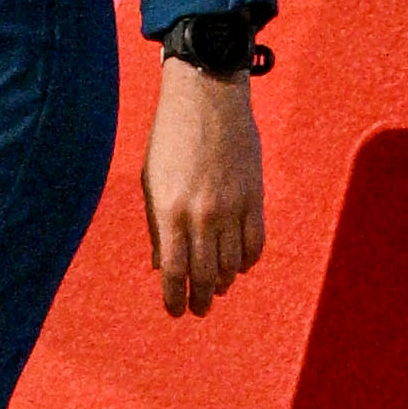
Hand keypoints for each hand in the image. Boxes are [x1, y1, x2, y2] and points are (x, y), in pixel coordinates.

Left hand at [142, 59, 264, 318]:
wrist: (207, 98)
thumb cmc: (170, 138)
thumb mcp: (152, 181)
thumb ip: (158, 226)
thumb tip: (160, 266)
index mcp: (169, 210)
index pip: (173, 271)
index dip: (174, 298)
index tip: (175, 310)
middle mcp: (202, 215)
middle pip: (204, 275)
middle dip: (200, 298)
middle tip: (198, 308)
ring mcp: (232, 208)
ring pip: (231, 265)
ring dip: (223, 283)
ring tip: (216, 289)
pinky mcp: (255, 198)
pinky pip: (255, 245)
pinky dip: (247, 262)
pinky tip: (238, 265)